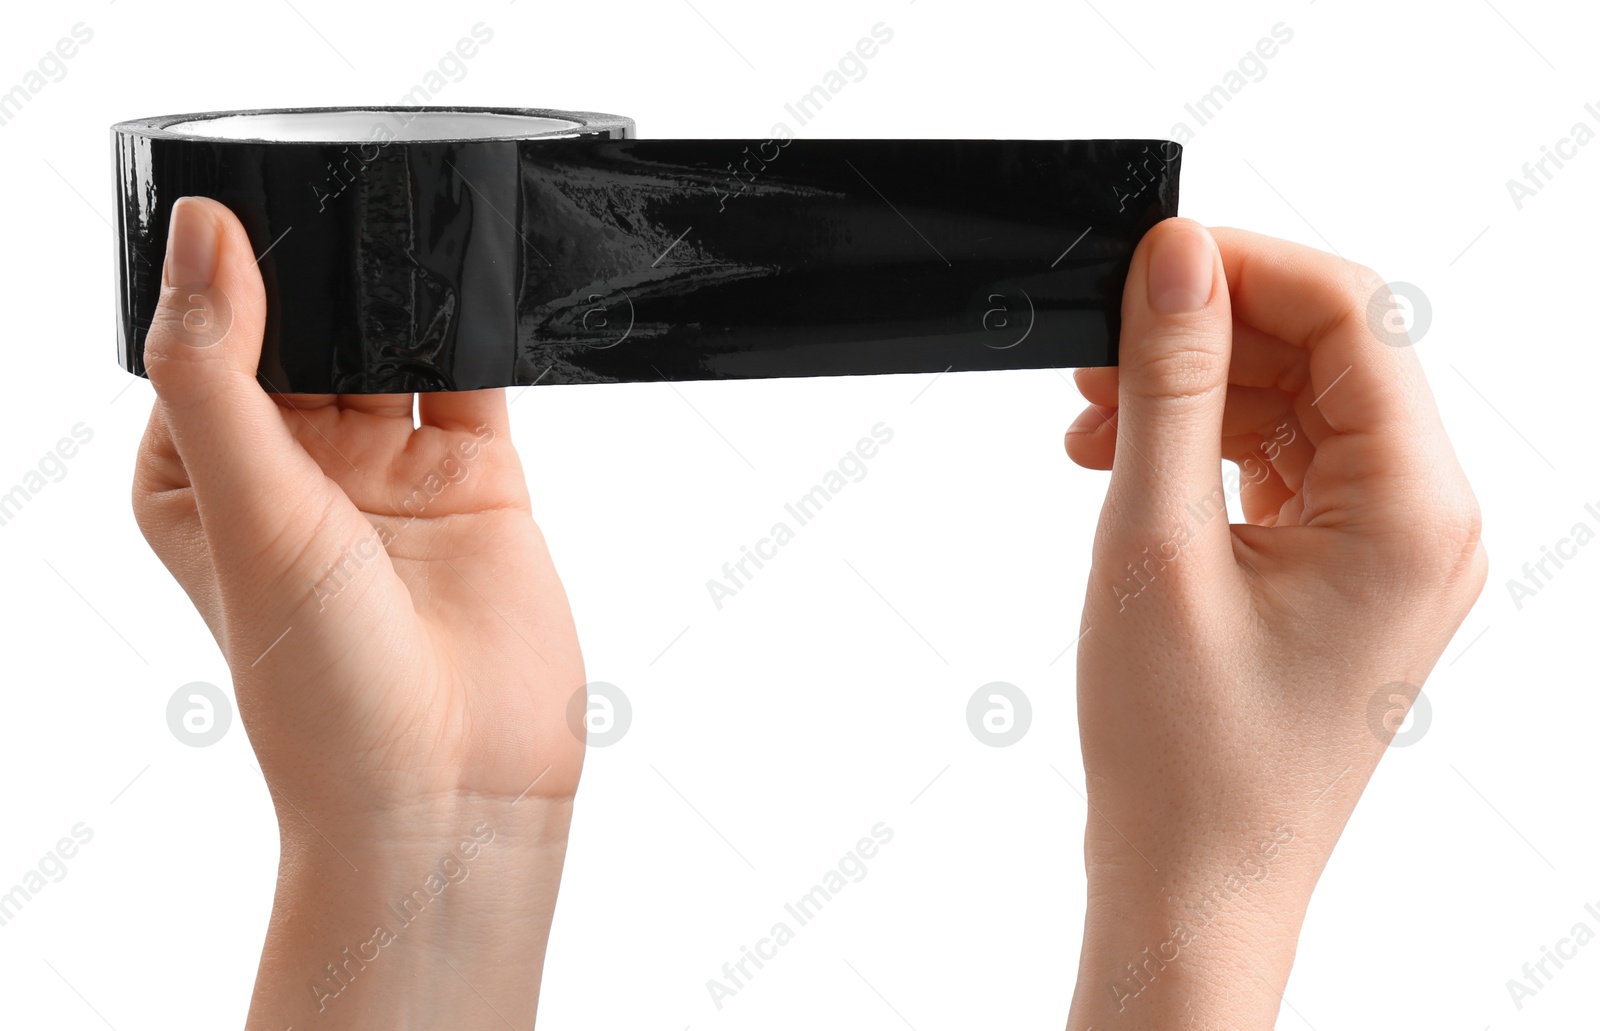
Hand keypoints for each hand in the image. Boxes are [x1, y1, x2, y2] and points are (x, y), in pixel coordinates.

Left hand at [133, 197, 585, 1027]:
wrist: (452, 791)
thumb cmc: (321, 695)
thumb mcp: (248, 516)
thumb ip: (219, 372)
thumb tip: (201, 237)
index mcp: (203, 477)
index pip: (204, 345)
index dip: (222, 278)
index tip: (243, 207)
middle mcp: (295, 470)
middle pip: (306, 334)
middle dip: (322, 275)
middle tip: (339, 194)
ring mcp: (389, 474)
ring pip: (392, 346)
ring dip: (399, 292)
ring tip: (408, 217)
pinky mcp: (476, 481)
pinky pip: (472, 380)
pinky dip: (477, 329)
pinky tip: (477, 279)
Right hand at [1061, 219, 1485, 1027]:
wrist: (1195, 882)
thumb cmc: (1186, 755)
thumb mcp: (1158, 544)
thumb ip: (1170, 387)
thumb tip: (1178, 260)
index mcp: (1415, 509)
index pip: (1351, 315)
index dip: (1243, 267)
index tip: (1147, 260)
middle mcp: (1427, 522)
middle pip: (1328, 356)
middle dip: (1207, 335)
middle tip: (1100, 350)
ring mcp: (1390, 552)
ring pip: (1299, 409)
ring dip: (1196, 394)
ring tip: (1095, 420)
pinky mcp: (1346, 576)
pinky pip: (1287, 468)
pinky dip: (1206, 450)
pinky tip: (1126, 463)